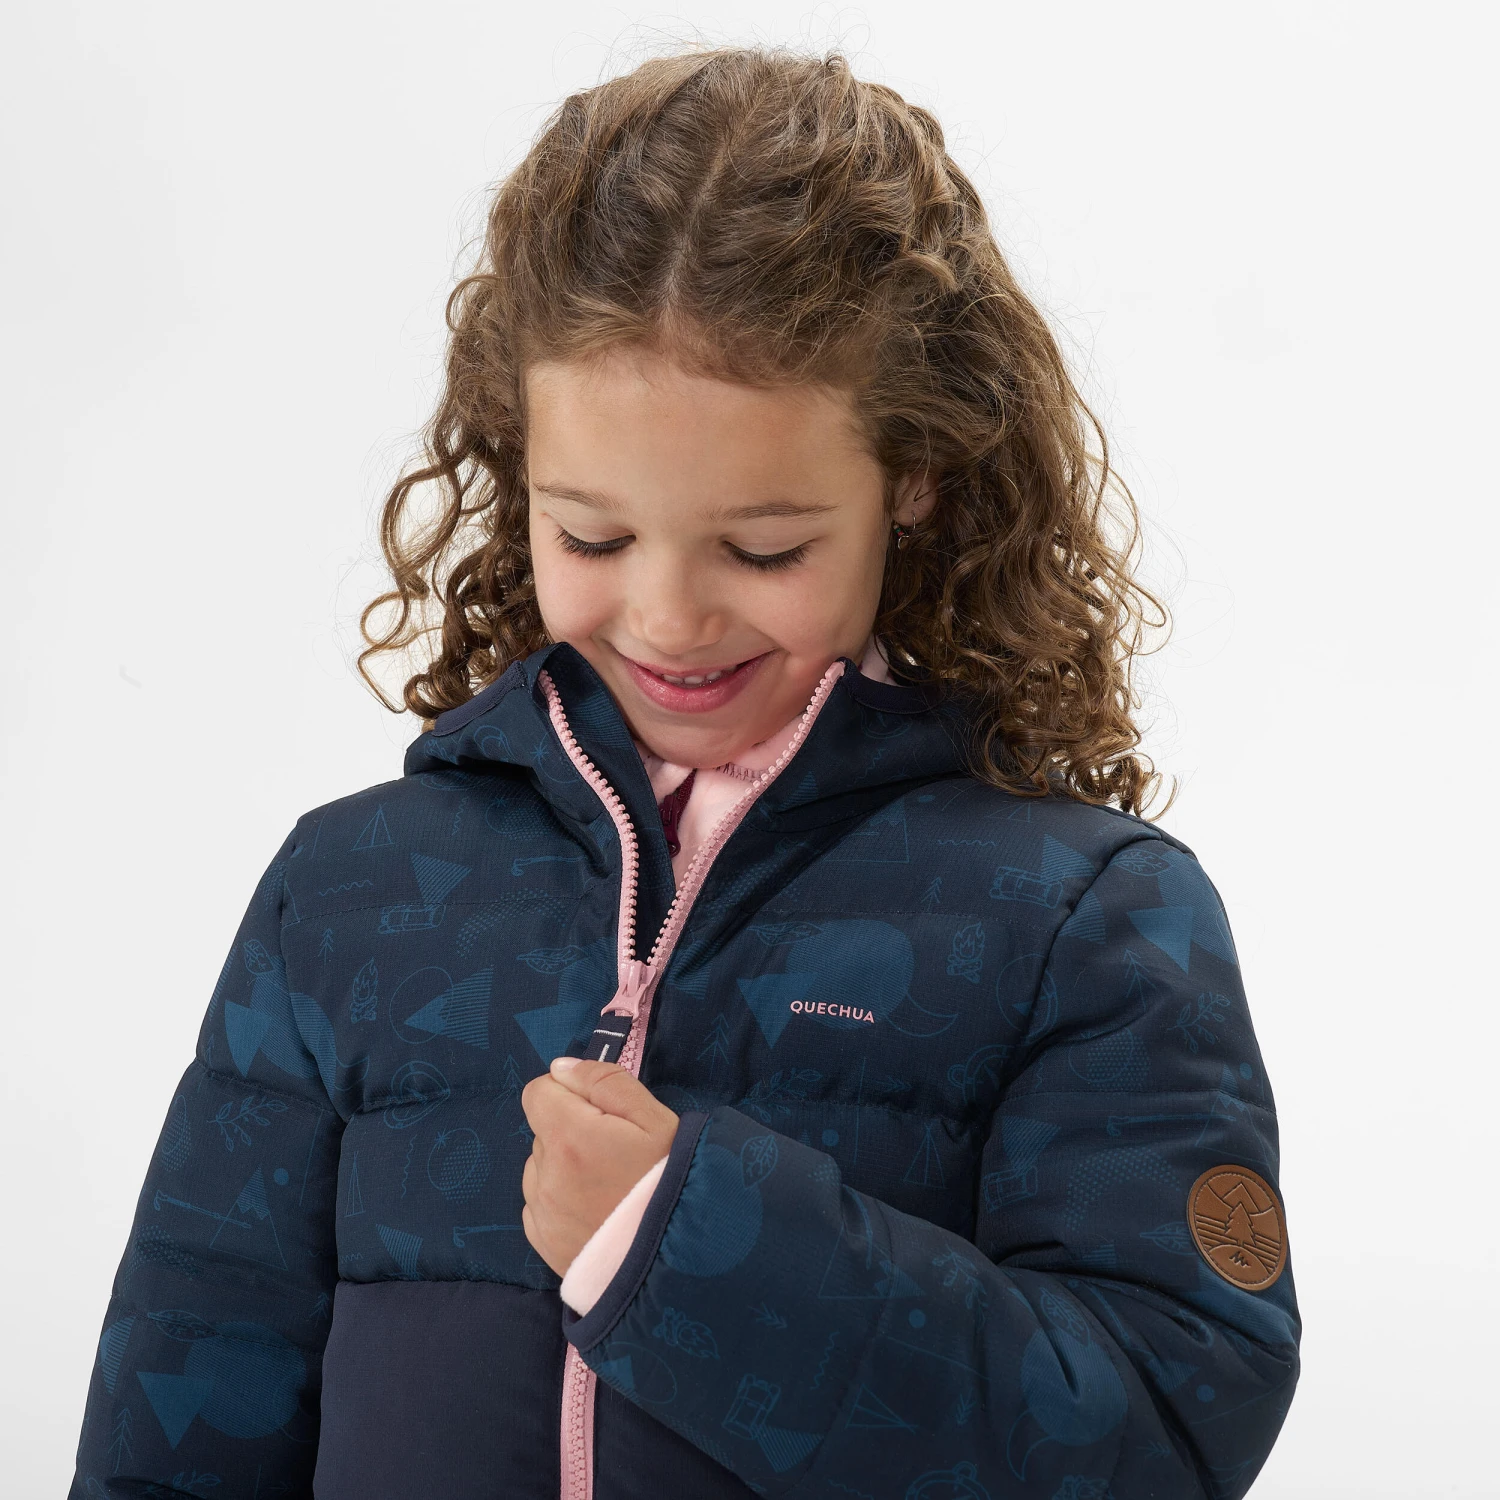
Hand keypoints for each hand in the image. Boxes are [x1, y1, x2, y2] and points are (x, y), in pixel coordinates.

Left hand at [520, 1056, 679, 1277]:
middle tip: (616, 1153)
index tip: (600, 1112)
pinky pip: (539, 1204)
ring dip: (564, 1167)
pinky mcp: (541, 1241)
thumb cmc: (669, 1182)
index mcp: (568, 1136)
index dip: (569, 1093)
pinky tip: (594, 1211)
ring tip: (607, 1186)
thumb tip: (560, 1068)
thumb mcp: (654, 1120)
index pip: (538, 1092)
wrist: (673, 1260)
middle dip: (572, 1130)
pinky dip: (560, 1201)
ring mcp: (540, 1211)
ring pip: (541, 1167)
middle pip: (545, 1131)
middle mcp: (544, 1173)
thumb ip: (604, 1082)